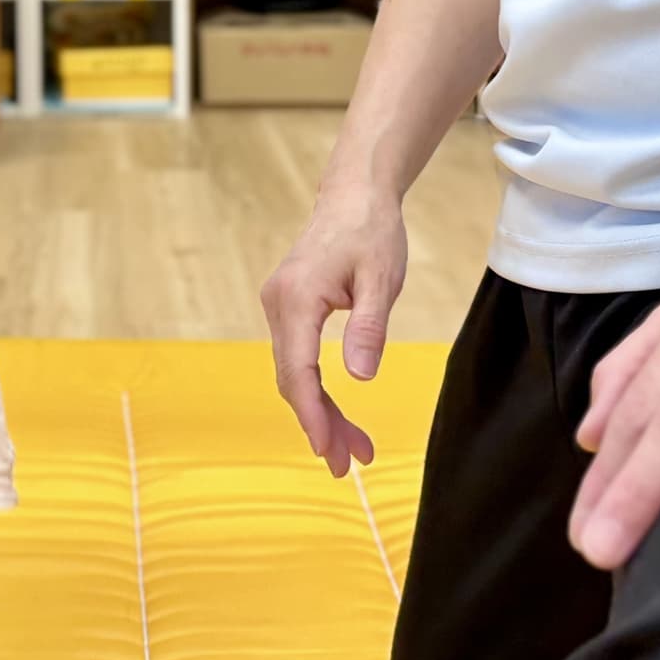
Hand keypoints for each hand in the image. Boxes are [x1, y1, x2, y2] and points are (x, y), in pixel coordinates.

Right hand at [259, 176, 407, 473]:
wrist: (355, 194)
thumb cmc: (371, 231)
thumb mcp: (381, 278)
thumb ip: (369, 327)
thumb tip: (360, 377)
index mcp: (297, 299)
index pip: (298, 370)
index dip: (312, 414)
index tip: (328, 449)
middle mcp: (278, 305)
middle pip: (293, 379)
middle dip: (320, 424)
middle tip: (350, 464)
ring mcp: (280, 307)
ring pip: (294, 373)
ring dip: (319, 411)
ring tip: (353, 447)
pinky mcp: (289, 308)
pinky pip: (298, 358)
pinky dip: (316, 388)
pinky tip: (337, 412)